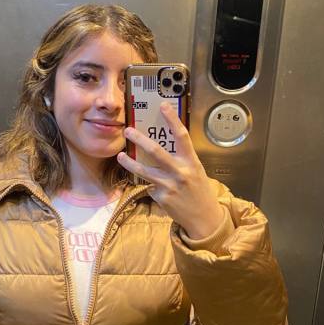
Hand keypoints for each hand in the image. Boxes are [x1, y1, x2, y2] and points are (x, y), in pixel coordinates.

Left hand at [117, 102, 222, 238]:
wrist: (203, 219)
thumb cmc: (199, 191)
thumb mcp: (196, 171)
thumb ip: (181, 160)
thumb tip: (163, 145)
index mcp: (191, 162)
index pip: (182, 136)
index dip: (172, 120)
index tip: (163, 105)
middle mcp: (180, 172)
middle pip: (156, 152)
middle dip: (139, 139)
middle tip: (127, 130)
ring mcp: (169, 186)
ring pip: (144, 171)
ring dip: (129, 162)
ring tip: (120, 155)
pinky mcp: (160, 197)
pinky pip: (149, 186)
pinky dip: (150, 185)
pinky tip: (157, 189)